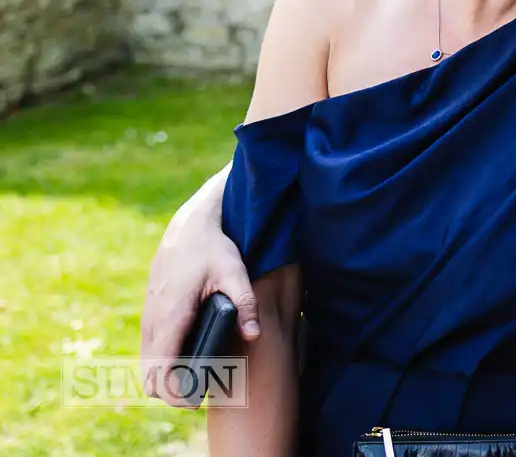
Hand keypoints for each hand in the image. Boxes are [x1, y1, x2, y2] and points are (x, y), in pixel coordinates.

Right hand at [140, 214, 259, 404]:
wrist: (190, 225)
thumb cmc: (214, 248)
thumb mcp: (235, 272)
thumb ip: (245, 304)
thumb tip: (254, 335)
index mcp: (172, 315)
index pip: (162, 368)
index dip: (174, 392)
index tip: (193, 404)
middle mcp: (154, 319)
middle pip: (149, 372)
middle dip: (169, 390)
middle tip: (197, 396)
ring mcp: (148, 315)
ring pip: (146, 361)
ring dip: (163, 377)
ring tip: (193, 384)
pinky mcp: (150, 310)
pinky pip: (148, 347)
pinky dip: (160, 361)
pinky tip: (182, 363)